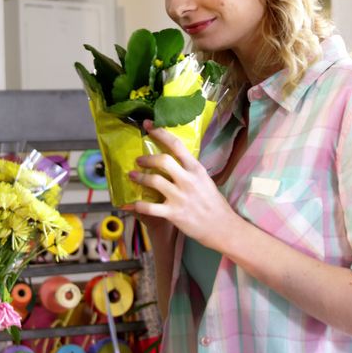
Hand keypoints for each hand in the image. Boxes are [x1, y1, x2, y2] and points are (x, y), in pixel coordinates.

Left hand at [130, 120, 242, 250]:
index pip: (176, 145)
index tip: (147, 125)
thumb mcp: (204, 179)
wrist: (222, 227)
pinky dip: (137, 205)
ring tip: (133, 176)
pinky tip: (129, 204)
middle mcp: (188, 180)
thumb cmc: (213, 202)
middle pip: (163, 160)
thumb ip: (189, 169)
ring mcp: (180, 197)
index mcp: (196, 169)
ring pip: (153, 181)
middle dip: (147, 159)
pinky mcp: (173, 213)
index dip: (160, 133)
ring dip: (139, 178)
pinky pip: (150, 207)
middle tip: (139, 160)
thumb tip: (173, 158)